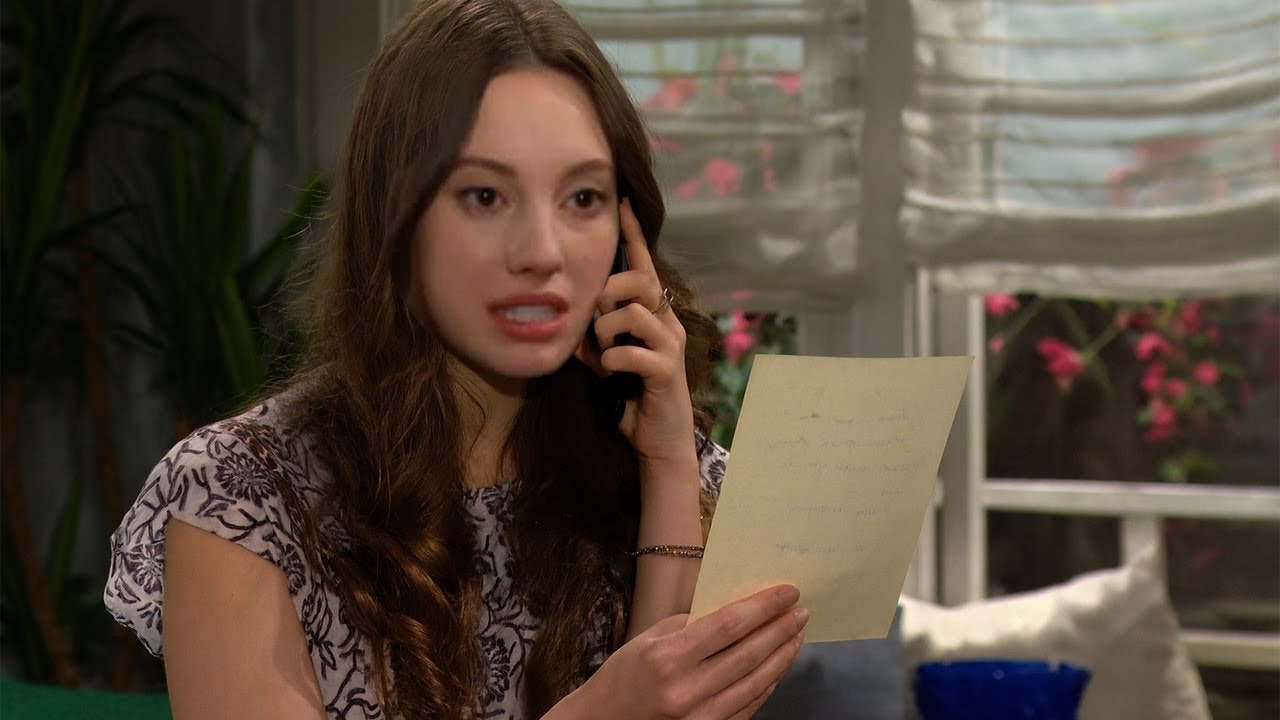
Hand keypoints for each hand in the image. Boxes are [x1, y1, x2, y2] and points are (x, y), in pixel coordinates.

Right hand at [567, 585, 807, 719]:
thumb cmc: (624, 676)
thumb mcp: (649, 638)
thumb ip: (692, 625)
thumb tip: (737, 610)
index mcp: (668, 657)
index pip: (729, 625)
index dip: (763, 607)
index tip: (787, 592)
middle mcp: (686, 689)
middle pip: (748, 653)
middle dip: (779, 629)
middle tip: (800, 611)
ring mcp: (699, 717)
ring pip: (755, 682)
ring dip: (781, 656)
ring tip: (796, 634)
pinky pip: (747, 706)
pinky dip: (767, 684)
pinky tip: (778, 666)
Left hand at [575, 198, 694, 465]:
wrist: (658, 441)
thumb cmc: (630, 397)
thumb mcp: (603, 358)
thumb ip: (592, 334)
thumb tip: (571, 314)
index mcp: (652, 314)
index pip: (644, 265)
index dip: (633, 235)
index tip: (623, 203)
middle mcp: (667, 322)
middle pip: (640, 280)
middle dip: (609, 293)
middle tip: (597, 322)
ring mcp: (670, 344)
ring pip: (633, 312)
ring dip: (606, 332)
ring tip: (604, 354)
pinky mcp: (667, 370)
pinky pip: (631, 351)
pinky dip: (612, 361)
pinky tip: (612, 374)